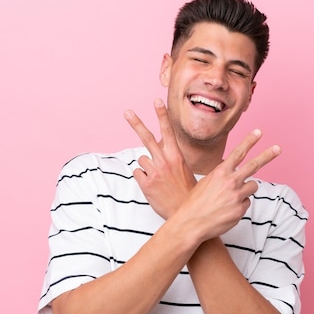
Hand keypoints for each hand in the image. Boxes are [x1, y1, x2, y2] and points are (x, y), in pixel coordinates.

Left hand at [124, 98, 196, 218]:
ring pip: (142, 161)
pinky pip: (137, 174)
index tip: (157, 100)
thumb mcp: (184, 171)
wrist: (186, 212)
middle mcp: (165, 161)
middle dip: (136, 123)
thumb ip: (170, 160)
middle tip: (127, 112)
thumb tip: (156, 153)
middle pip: (147, 138)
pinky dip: (143, 179)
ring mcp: (154, 172)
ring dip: (147, 168)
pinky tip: (153, 187)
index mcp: (176, 156)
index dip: (162, 115)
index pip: (168, 131)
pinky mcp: (146, 184)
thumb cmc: (186, 192)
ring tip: (159, 179)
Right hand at [177, 129, 280, 241]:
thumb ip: (221, 177)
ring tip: (230, 197)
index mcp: (221, 172)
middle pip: (254, 165)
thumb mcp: (205, 182)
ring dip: (246, 190)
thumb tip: (234, 175)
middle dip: (267, 155)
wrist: (191, 223)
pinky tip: (226, 210)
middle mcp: (231, 181)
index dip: (249, 141)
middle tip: (278, 148)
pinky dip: (239, 206)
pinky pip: (246, 203)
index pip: (238, 152)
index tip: (258, 132)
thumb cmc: (195, 203)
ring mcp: (237, 196)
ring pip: (252, 187)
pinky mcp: (240, 209)